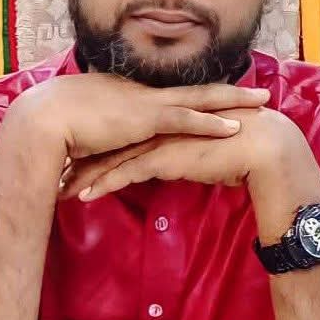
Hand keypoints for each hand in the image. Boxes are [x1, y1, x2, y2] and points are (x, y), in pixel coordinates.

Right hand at [14, 72, 270, 159]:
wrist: (43, 120)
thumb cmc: (56, 128)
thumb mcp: (86, 132)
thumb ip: (102, 139)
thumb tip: (103, 151)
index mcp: (131, 97)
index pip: (174, 96)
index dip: (201, 97)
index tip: (225, 95)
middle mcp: (144, 95)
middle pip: (197, 90)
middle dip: (231, 90)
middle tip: (260, 90)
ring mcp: (146, 104)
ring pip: (201, 98)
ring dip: (234, 100)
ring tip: (263, 101)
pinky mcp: (145, 119)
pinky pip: (186, 119)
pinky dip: (211, 122)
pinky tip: (235, 126)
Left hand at [59, 107, 300, 200]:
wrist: (261, 147)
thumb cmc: (239, 152)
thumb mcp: (204, 152)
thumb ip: (186, 155)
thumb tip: (179, 164)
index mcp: (165, 122)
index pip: (124, 135)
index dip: (99, 149)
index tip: (77, 161)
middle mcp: (156, 127)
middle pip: (109, 144)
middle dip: (81, 161)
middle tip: (58, 175)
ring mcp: (159, 140)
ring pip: (111, 158)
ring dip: (84, 176)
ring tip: (61, 191)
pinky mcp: (164, 156)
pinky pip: (125, 172)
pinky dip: (103, 184)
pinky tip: (85, 197)